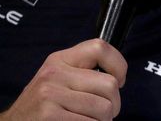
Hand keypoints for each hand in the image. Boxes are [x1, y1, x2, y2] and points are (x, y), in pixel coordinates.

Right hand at [0, 38, 126, 120]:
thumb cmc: (41, 107)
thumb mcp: (56, 80)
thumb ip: (81, 73)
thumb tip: (117, 77)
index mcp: (59, 60)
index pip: (99, 47)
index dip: (118, 65)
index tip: (119, 81)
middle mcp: (54, 74)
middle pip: (109, 85)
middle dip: (113, 105)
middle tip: (102, 113)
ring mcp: (51, 96)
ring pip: (104, 109)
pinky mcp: (51, 117)